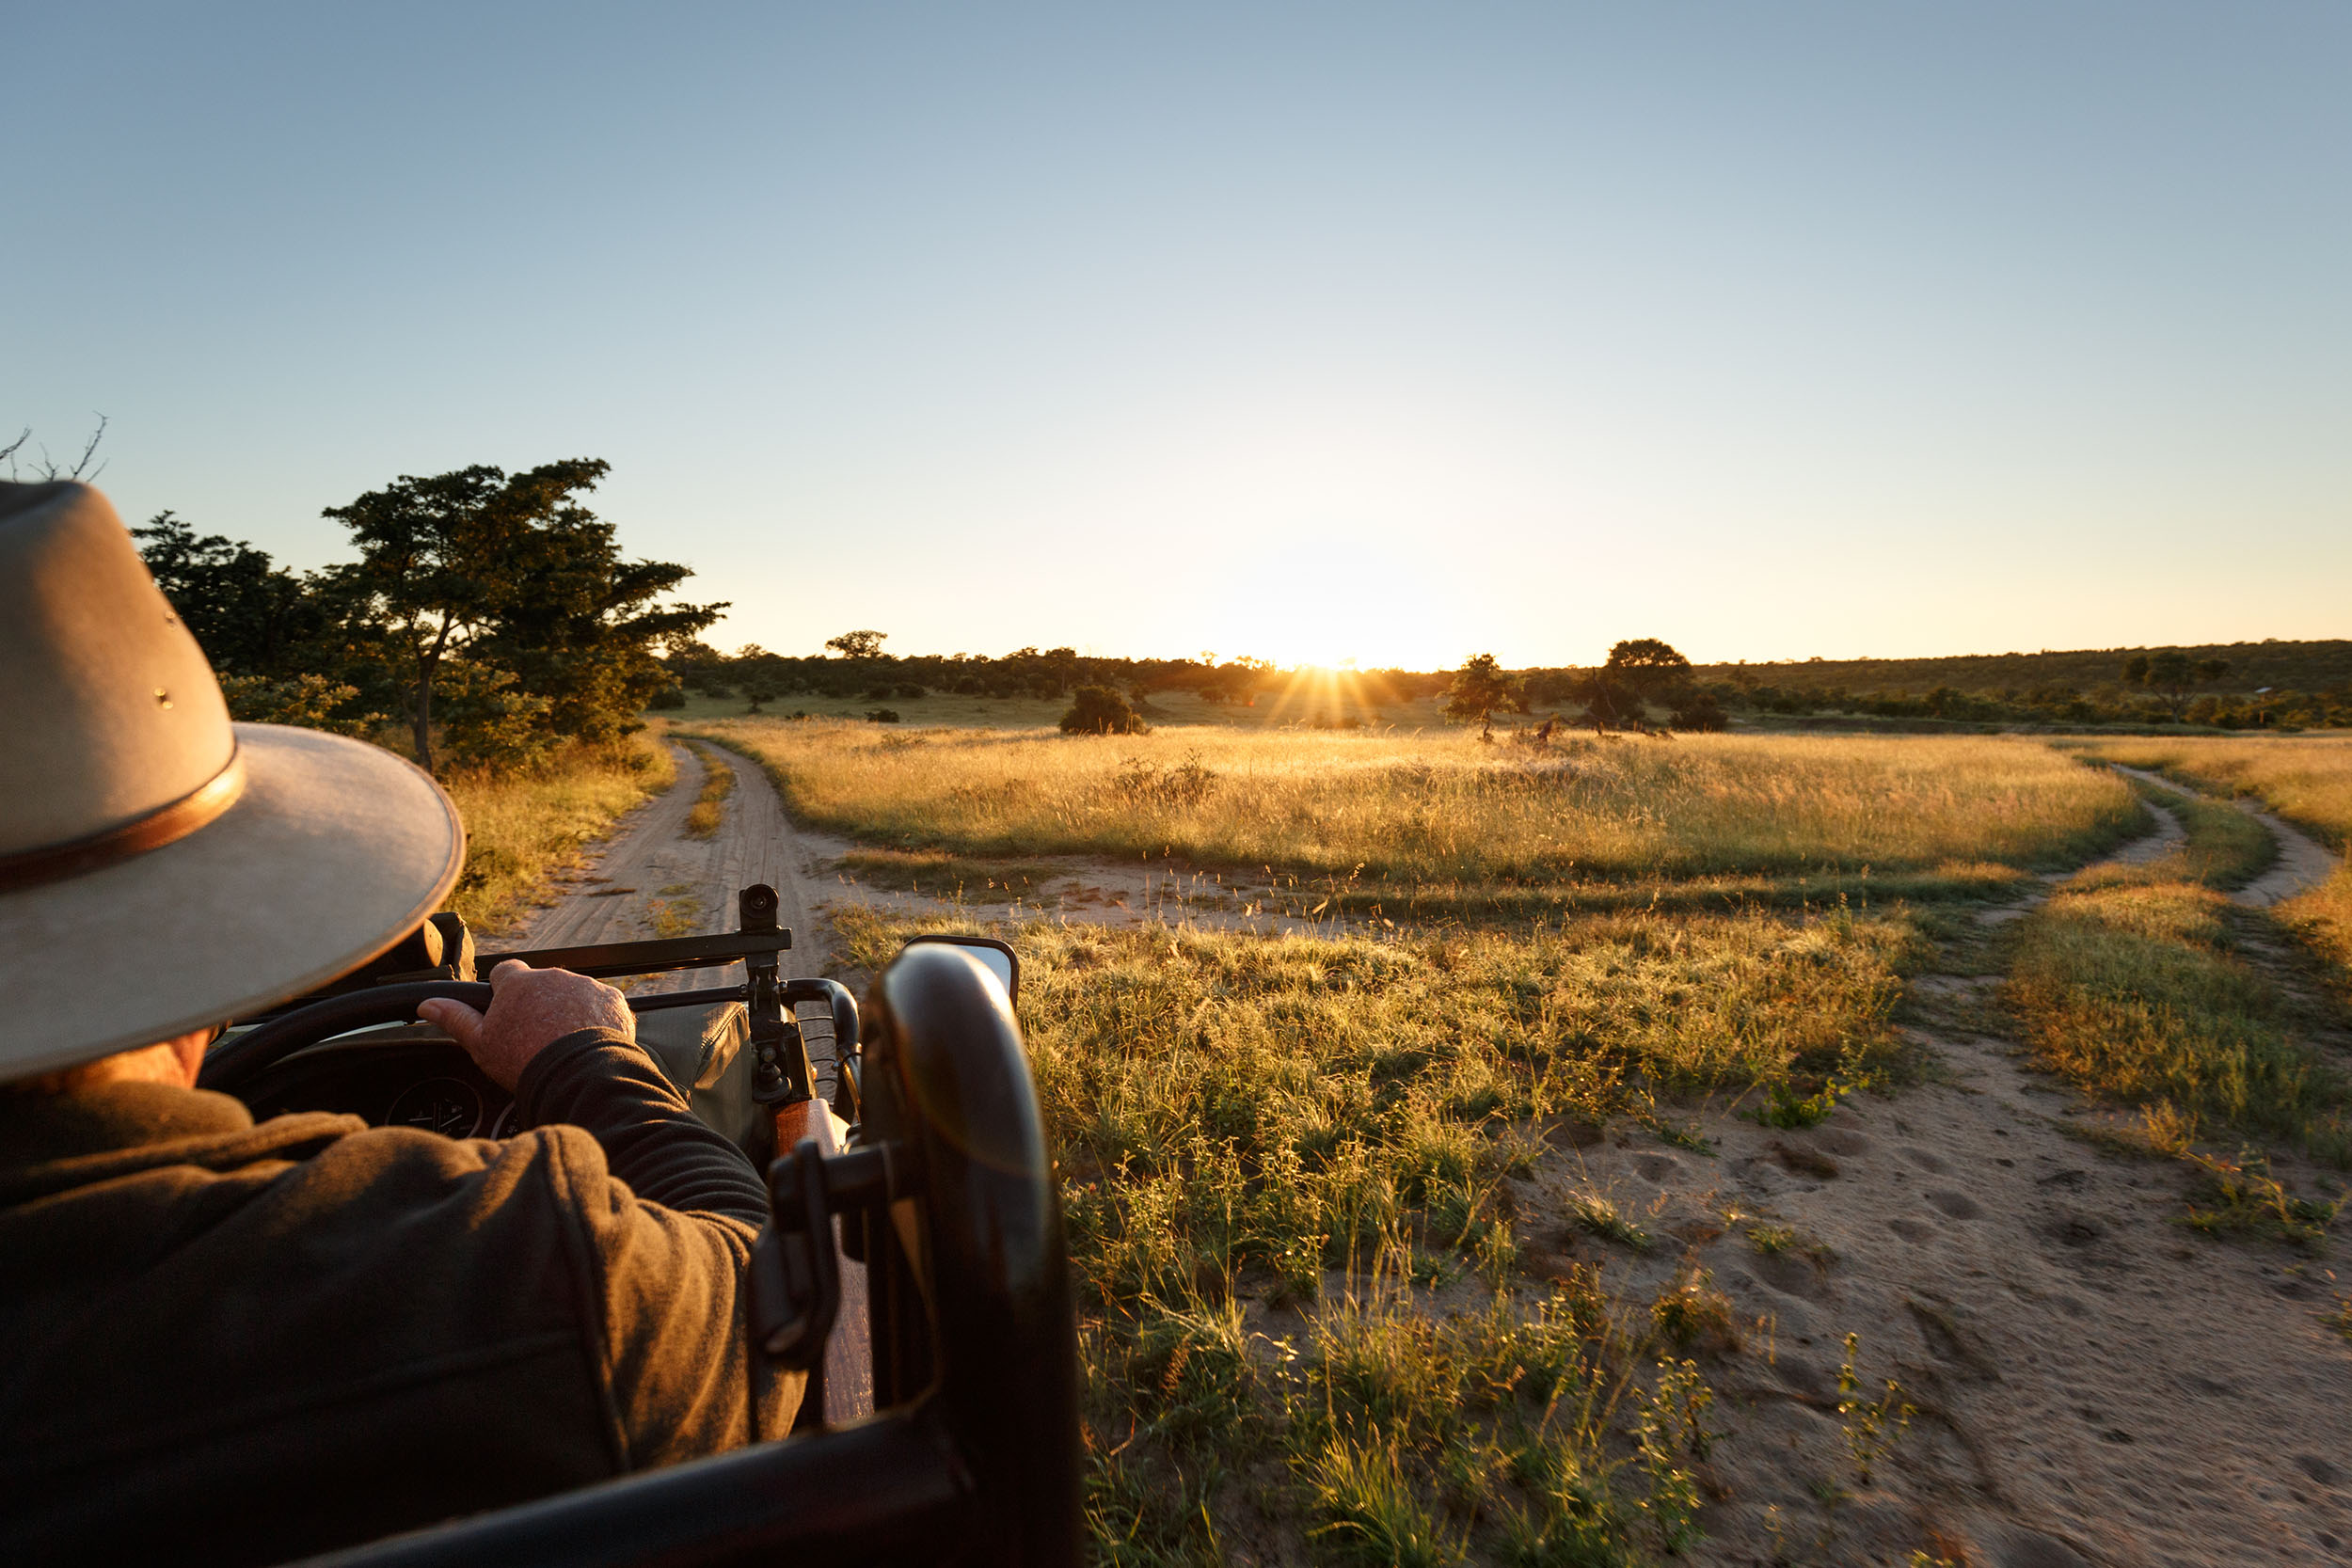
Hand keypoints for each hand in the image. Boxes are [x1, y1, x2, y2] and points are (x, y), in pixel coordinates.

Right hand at [418, 961, 633, 1090]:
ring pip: (572, 994)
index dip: (504, 992)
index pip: (505, 972)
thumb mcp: (480, 1043)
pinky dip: (596, 1020)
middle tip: (535, 1035)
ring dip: (568, 1010)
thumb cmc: (525, 1060)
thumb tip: (428, 1005)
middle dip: (538, 1003)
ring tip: (563, 1043)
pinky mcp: (613, 1001)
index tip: (507, 1011)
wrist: (579, 1075)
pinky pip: (601, 1005)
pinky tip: (587, 1042)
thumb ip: (456, 1019)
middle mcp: (554, 976)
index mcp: (519, 982)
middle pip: (541, 984)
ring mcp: (586, 986)